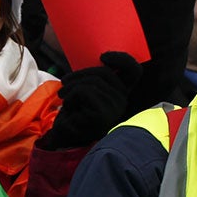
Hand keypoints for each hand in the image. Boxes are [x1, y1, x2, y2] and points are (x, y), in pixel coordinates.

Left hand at [39, 51, 153, 150]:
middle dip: (80, 73)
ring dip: (71, 86)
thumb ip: (95, 78)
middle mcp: (122, 100)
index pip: (134, 70)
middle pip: (105, 72)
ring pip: (92, 82)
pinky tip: (67, 105)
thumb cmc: (74, 113)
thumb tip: (97, 59)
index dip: (122, 58)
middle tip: (64, 82)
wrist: (64, 138)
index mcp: (120, 93)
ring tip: (63, 96)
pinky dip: (71, 95)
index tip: (103, 57)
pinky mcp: (103, 114)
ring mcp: (114, 108)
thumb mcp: (86, 91)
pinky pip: (84, 91)